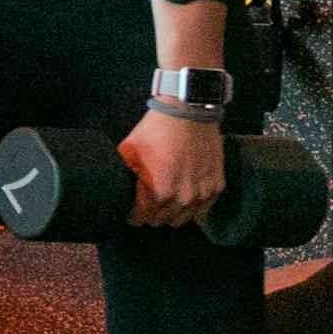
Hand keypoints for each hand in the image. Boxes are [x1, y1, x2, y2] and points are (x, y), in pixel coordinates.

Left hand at [118, 110, 224, 230]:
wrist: (187, 113)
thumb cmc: (156, 131)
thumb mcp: (129, 153)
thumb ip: (124, 176)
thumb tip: (116, 190)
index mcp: (159, 192)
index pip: (141, 218)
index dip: (133, 215)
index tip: (130, 212)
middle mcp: (182, 198)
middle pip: (161, 220)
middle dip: (151, 215)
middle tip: (146, 206)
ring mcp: (202, 193)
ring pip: (182, 219)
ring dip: (171, 214)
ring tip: (163, 204)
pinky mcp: (216, 186)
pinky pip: (202, 210)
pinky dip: (192, 207)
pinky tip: (182, 199)